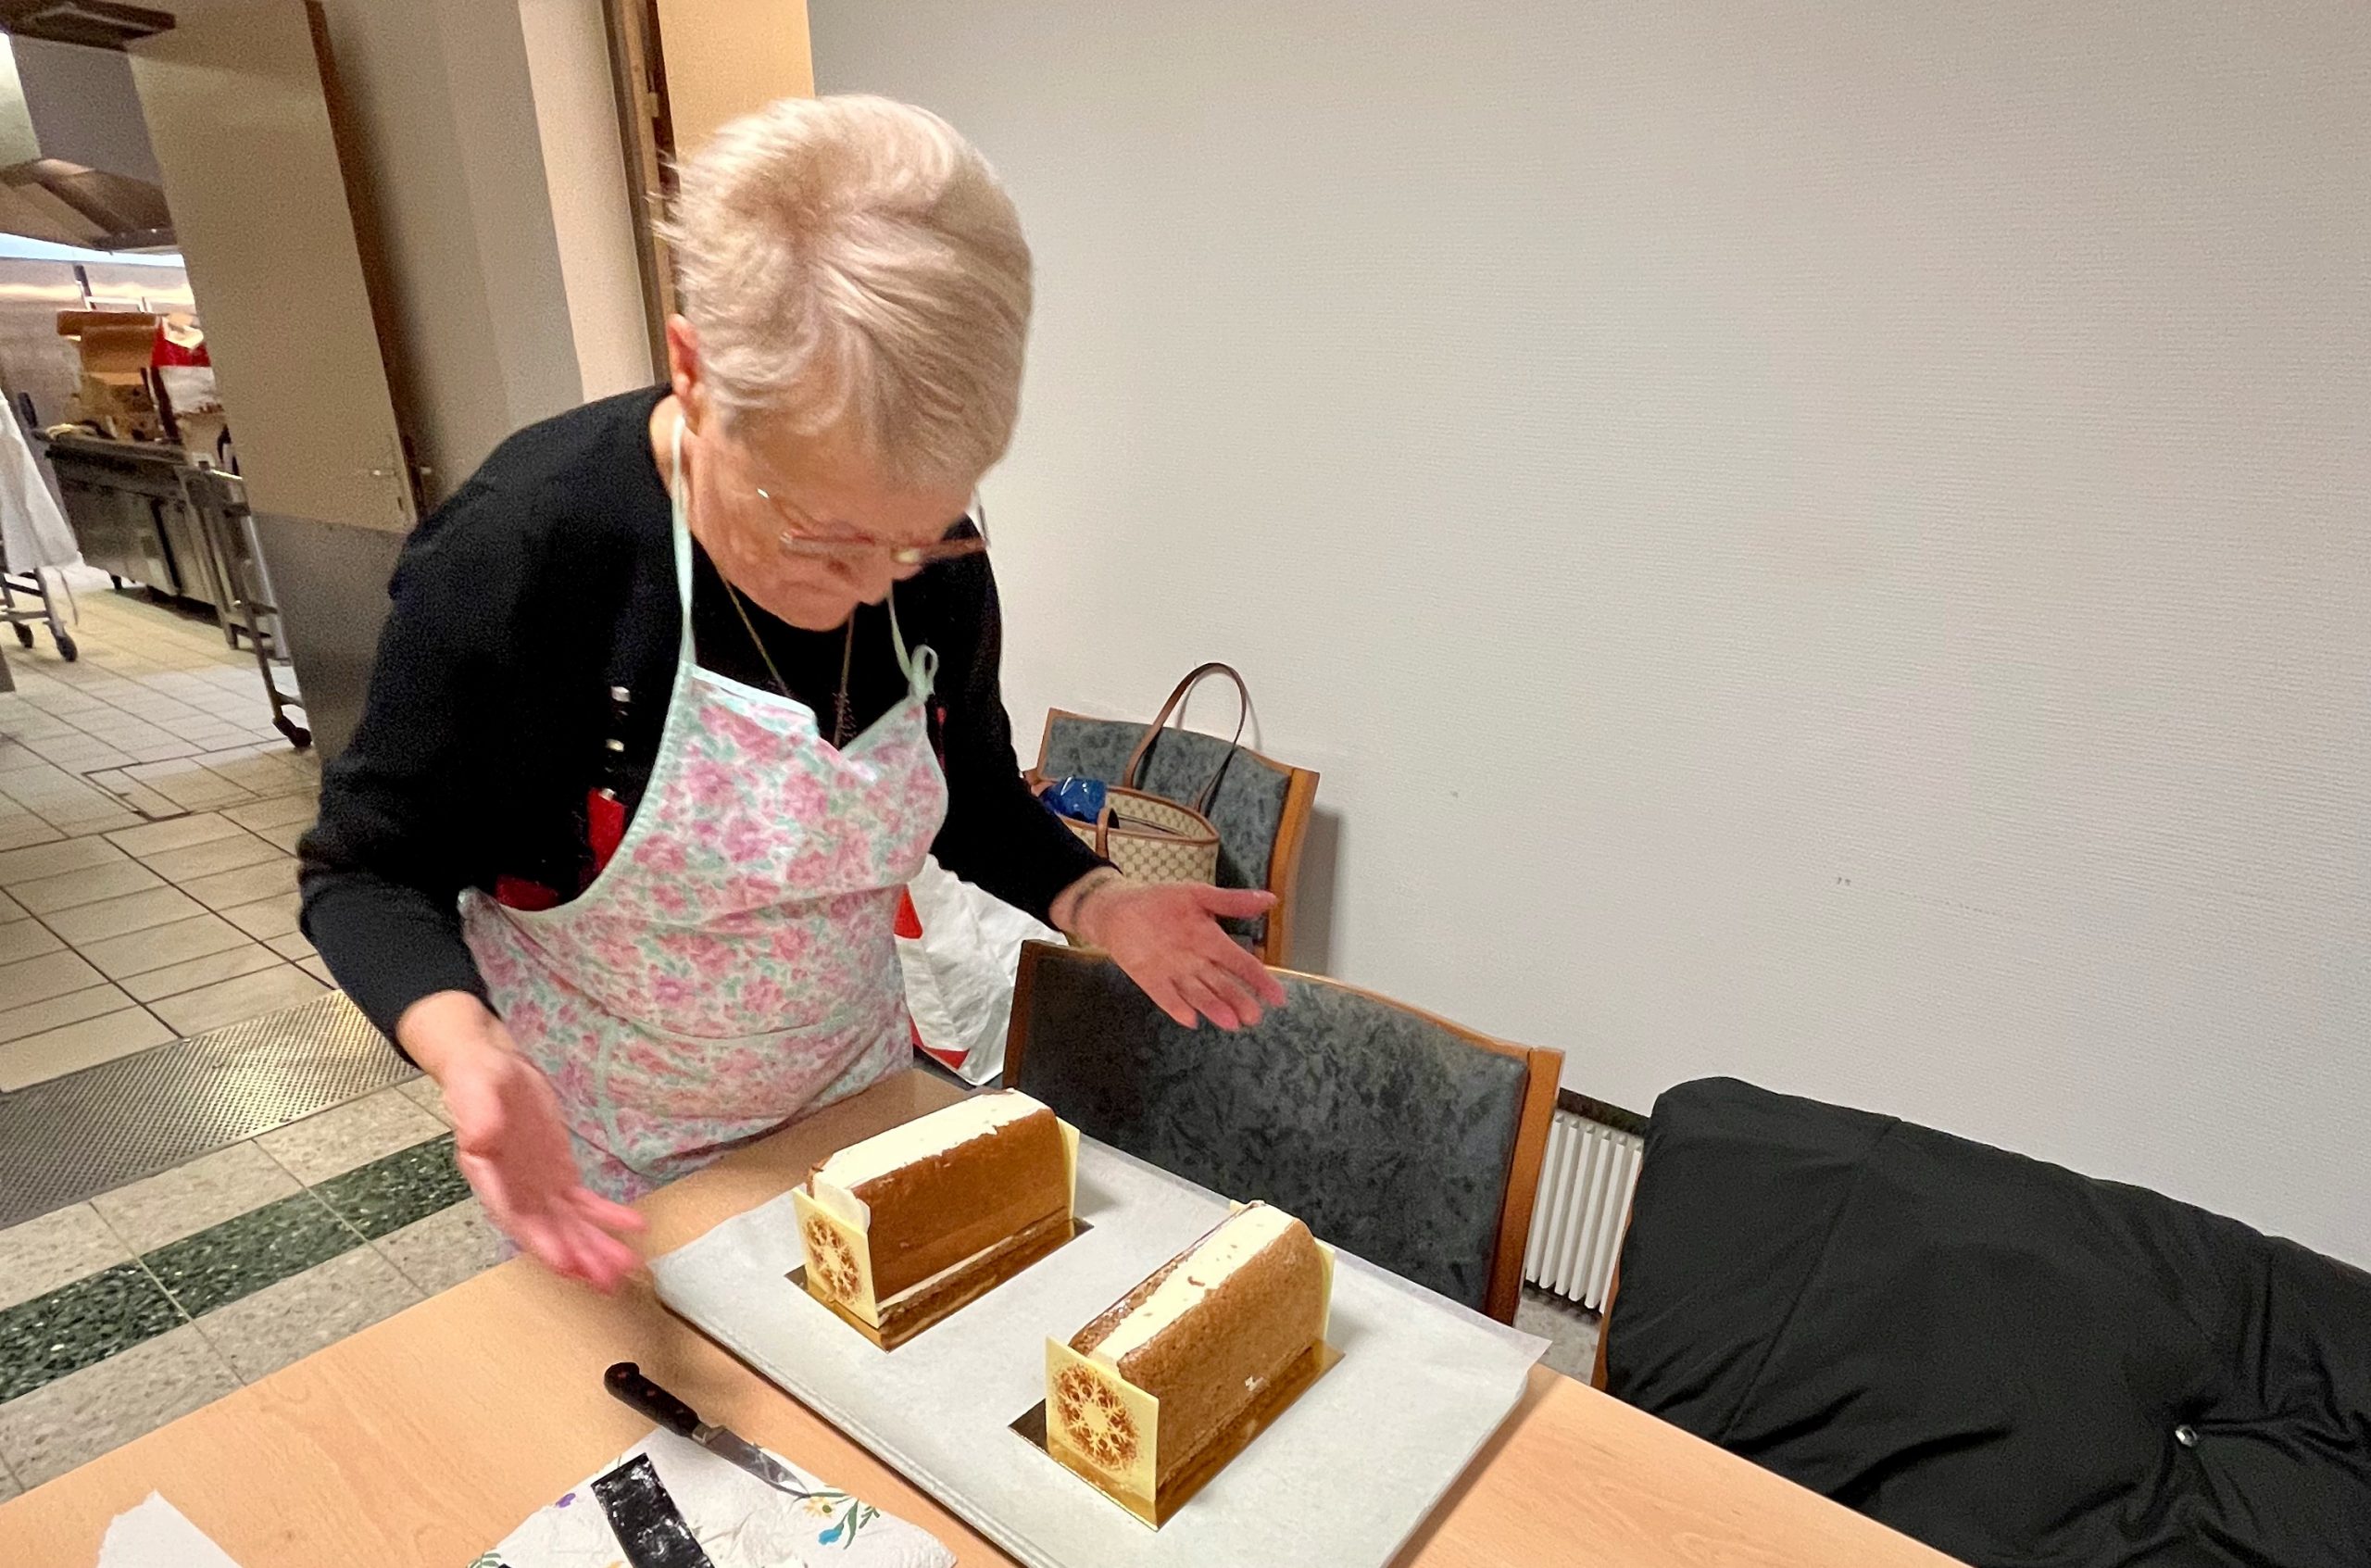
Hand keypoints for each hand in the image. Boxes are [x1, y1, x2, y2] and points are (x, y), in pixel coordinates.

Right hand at [397, 992, 645, 1291]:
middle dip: (577, 1257)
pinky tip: (634, 1224)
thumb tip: (478, 1140)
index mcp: (489, 1174)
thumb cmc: (476, 1078)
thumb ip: (476, 1115)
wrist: (493, 1070)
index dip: (540, 1241)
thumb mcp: (473, 1088)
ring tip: (627, 1265)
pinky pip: (584, 1202)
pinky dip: (608, 1215)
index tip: (565, 1263)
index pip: (514, 1215)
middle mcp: (514, 1189)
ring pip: (569, 1224)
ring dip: (596, 1247)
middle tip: (607, 1281)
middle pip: (547, 1231)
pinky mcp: (557, 1175)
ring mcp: (538, 1186)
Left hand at [1075, 879, 1288, 1029]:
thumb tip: (1270, 899)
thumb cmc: (1161, 901)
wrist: (1119, 907)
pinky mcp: (1150, 980)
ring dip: (1214, 1007)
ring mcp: (1174, 973)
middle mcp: (1196, 962)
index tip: (1278, 998)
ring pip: (1199, 994)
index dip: (1260, 980)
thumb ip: (1232, 902)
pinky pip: (1165, 996)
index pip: (1241, 963)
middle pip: (1222, 984)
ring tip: (1230, 1022)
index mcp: (1211, 941)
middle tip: (1253, 1016)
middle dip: (1238, 1000)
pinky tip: (1190, 1019)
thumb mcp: (1198, 895)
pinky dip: (1177, 1007)